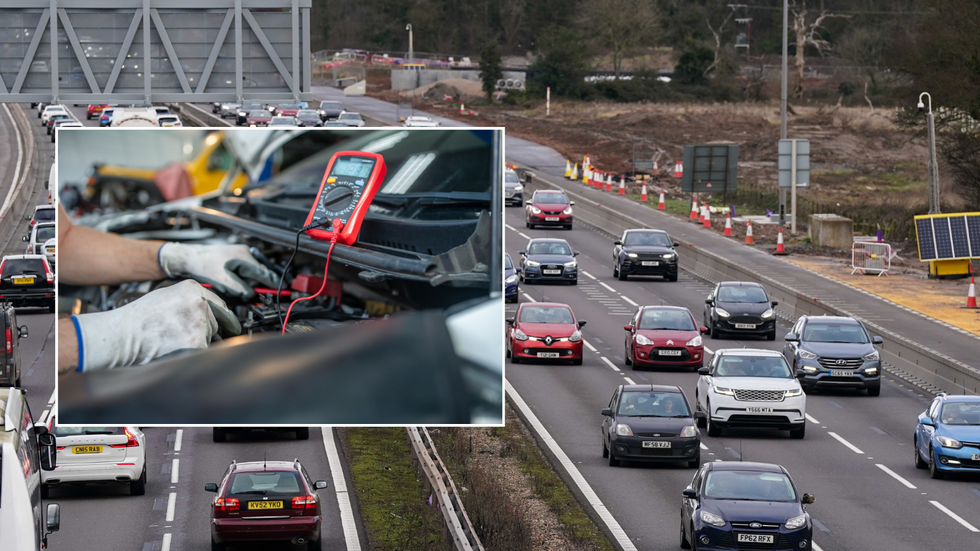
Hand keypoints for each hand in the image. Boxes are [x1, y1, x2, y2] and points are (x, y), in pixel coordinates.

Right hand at [71, 280, 240, 370]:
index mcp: (193, 289)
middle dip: (206, 330)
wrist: (123, 334)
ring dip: (199, 341)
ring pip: (211, 336)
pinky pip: (204, 349)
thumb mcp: (167, 295)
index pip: (219, 303)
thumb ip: (190, 299)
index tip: (228, 322)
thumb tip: (208, 309)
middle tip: (184, 334)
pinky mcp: (197, 342)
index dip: (221, 315)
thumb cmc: (139, 318)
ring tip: (174, 339)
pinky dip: (194, 352)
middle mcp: (199, 302)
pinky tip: (176, 347)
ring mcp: (200, 322)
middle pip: (216, 321)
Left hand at [158, 242, 277, 298]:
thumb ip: (241, 289)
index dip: (274, 284)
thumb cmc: (204, 266)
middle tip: (271, 292)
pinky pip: (250, 267)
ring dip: (255, 280)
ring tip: (246, 288)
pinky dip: (249, 276)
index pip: (265, 274)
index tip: (283, 290)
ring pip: (256, 270)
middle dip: (265, 283)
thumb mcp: (224, 282)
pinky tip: (241, 282)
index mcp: (245, 258)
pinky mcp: (237, 255)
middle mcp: (246, 253)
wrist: (191, 257)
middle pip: (263, 271)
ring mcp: (242, 253)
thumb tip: (251, 294)